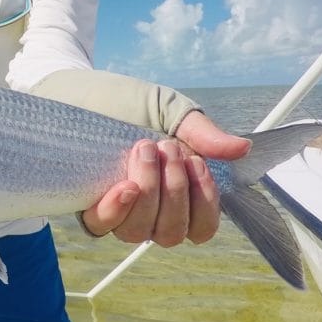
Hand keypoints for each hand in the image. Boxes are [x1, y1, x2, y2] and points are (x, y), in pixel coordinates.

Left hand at [79, 111, 250, 245]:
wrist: (79, 89)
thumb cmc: (125, 101)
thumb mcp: (168, 110)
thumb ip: (202, 133)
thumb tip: (242, 149)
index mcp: (176, 192)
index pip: (201, 227)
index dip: (205, 205)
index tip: (196, 164)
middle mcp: (149, 209)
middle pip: (172, 233)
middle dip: (175, 190)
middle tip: (166, 147)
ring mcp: (118, 209)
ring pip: (141, 231)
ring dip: (150, 192)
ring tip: (144, 149)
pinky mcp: (87, 204)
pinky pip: (104, 226)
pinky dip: (119, 209)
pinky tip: (126, 186)